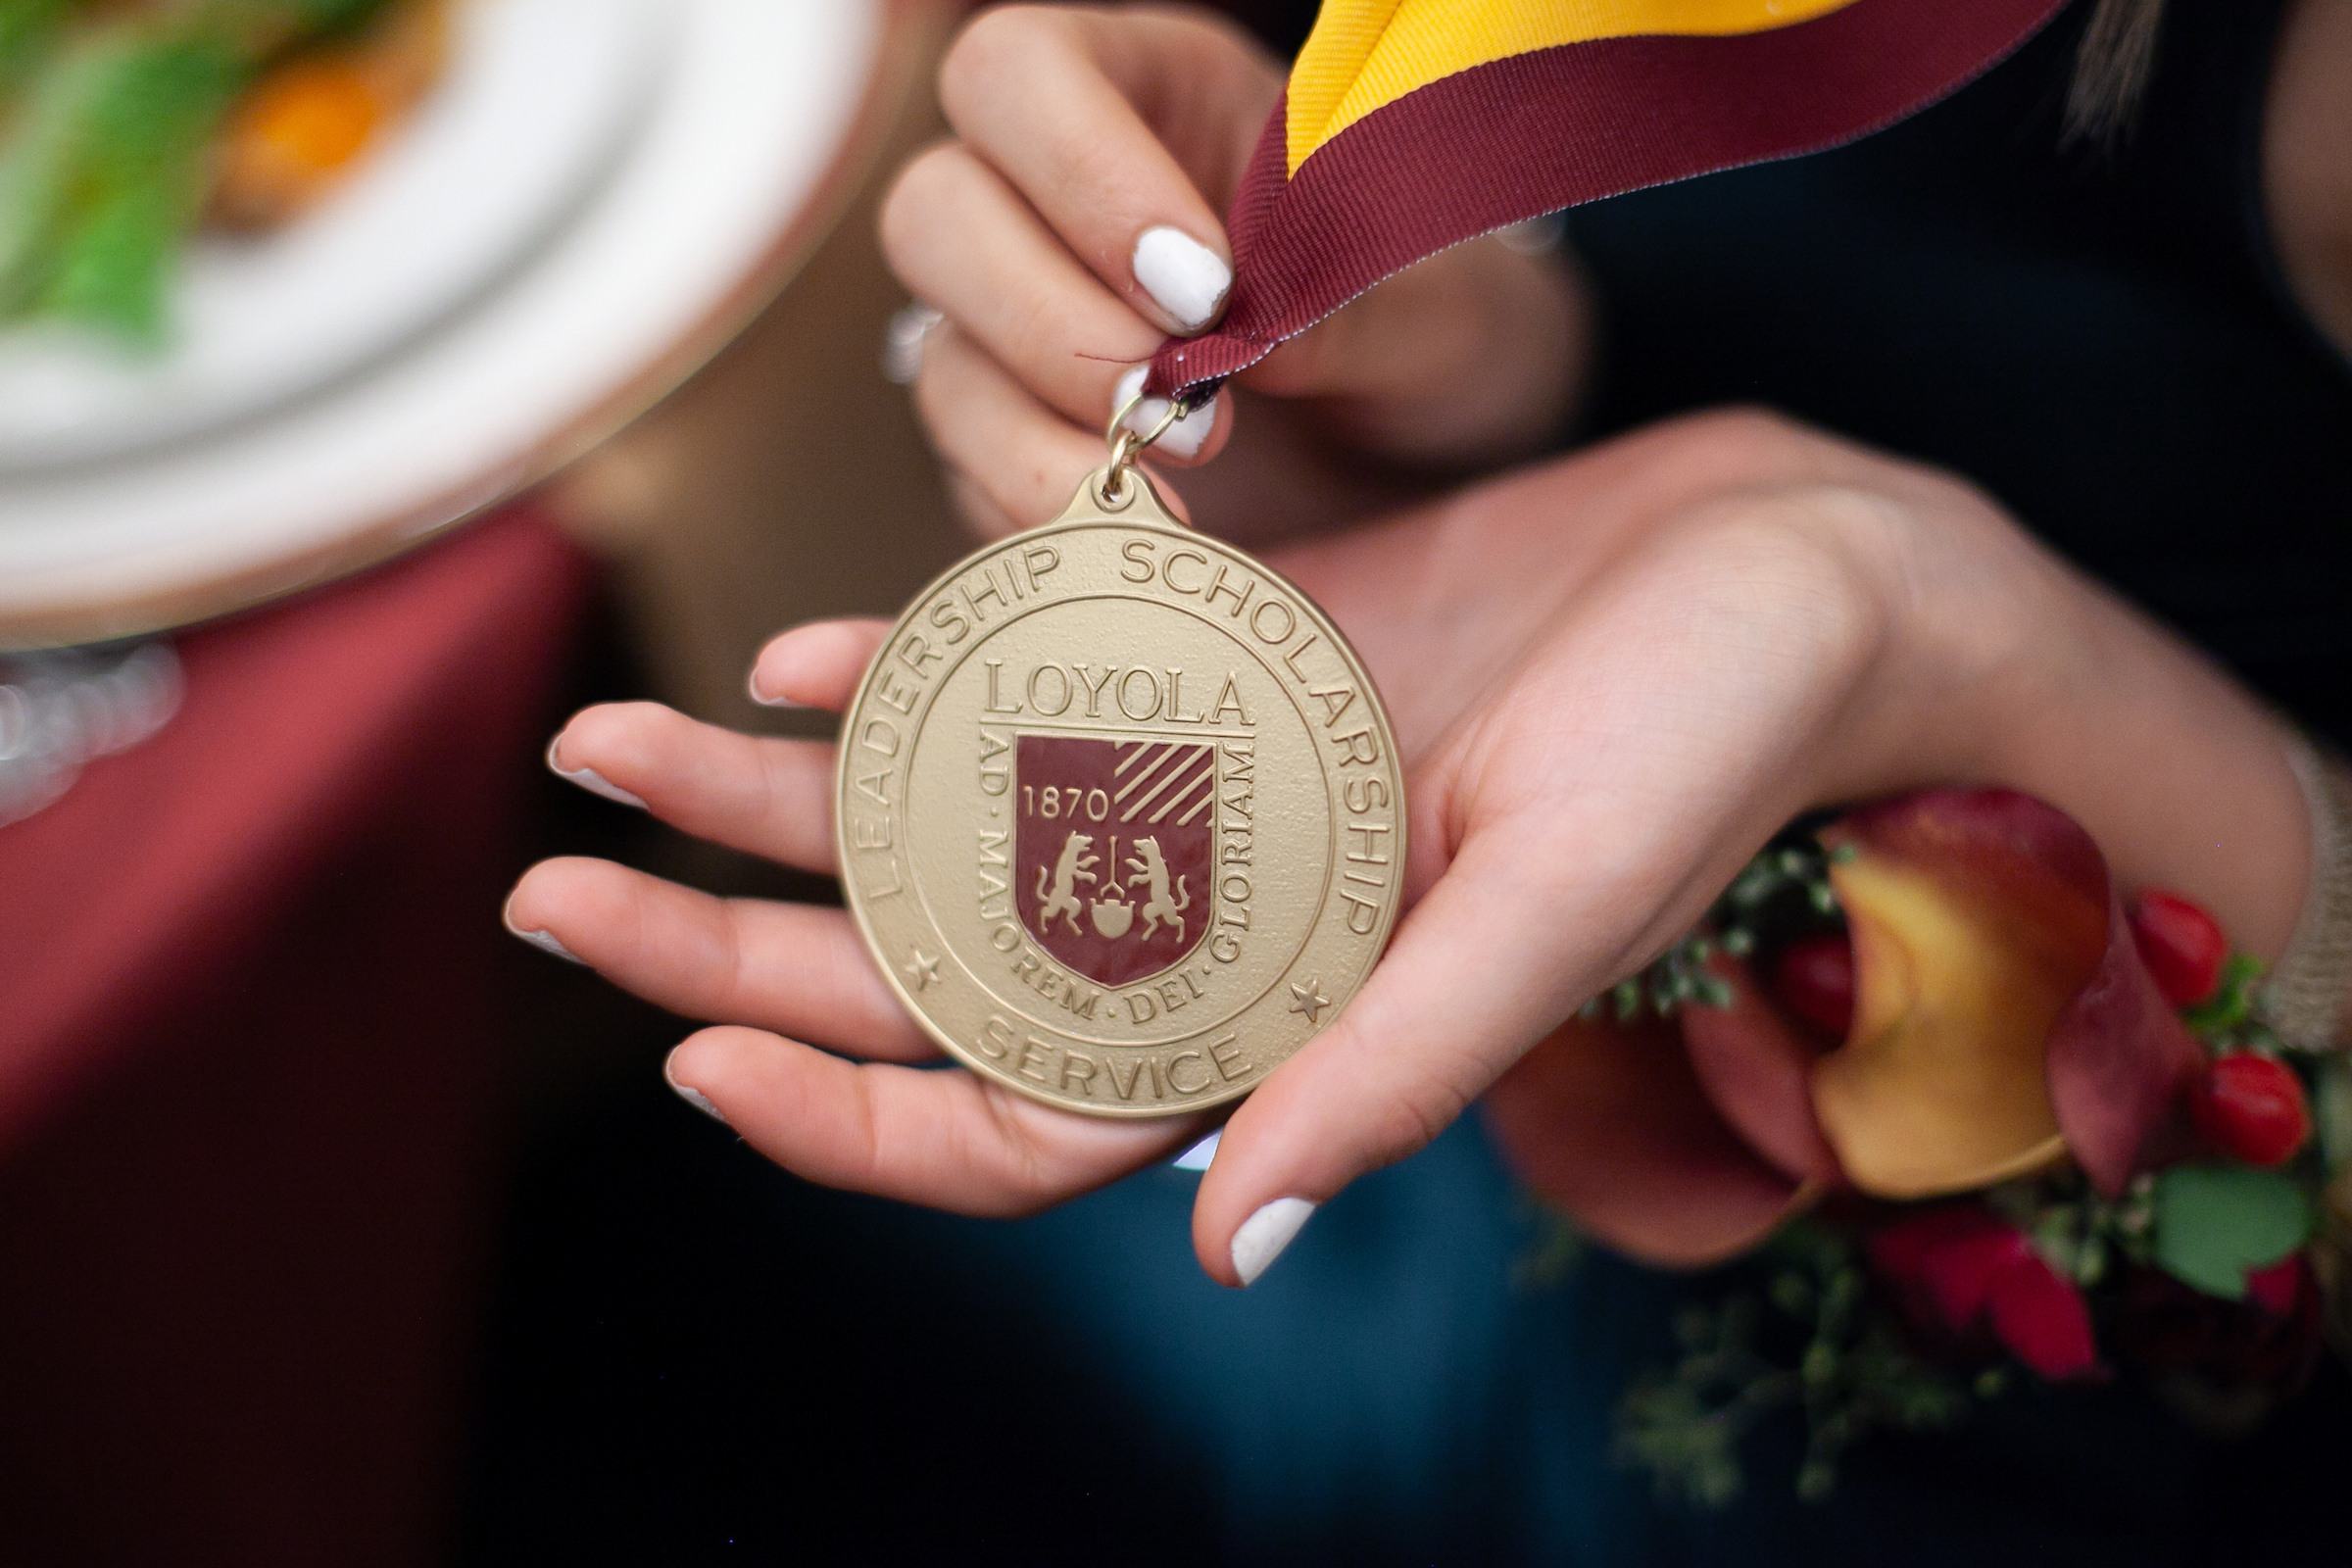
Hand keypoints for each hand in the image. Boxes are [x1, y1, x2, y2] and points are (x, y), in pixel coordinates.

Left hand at [505, 412, 2310, 1281]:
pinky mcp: (1225, 668)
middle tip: (541, 894)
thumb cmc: (1709, 751)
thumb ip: (1389, 1069)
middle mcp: (1214, 921)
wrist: (1785, 575)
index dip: (850, 1120)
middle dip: (729, 946)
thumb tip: (1227, 1245)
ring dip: (773, 796)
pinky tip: (805, 655)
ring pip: (944, 824)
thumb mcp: (1552, 911)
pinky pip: (1030, 684)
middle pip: (923, 973)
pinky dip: (914, 674)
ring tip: (605, 744)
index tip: (690, 1065)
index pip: (1017, 1121)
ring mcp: (1206, 791)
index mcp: (1278, 1018)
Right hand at [879, 4, 1587, 539]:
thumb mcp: (1435, 301)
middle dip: (1046, 316)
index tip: (1201, 284)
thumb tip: (1234, 343)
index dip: (1079, 171)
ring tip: (1176, 486)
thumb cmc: (1439, 332)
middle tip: (1174, 396)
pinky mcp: (1018, 459)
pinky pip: (973, 487)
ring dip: (1036, 434)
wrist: (1441, 459)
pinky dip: (1046, 518)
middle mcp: (1052, 205)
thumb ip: (1346, 300)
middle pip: (935, 211)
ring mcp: (1019, 337)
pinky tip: (1143, 539)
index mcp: (1153, 97)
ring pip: (939, 360)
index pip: (1021, 73)